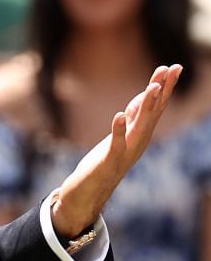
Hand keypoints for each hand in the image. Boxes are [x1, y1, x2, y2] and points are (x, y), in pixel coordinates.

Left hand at [49, 64, 183, 239]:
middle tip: (171, 69)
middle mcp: (139, 142)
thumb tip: (146, 94)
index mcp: (141, 134)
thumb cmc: (104, 162)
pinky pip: (116, 144)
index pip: (156, 107)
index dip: (165, 87)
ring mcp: (126, 152)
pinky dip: (118, 130)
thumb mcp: (121, 134)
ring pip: (140, 126)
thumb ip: (134, 115)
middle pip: (153, 112)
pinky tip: (119, 116)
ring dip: (146, 106)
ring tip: (152, 87)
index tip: (173, 66)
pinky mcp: (109, 162)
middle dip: (162, 90)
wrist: (88, 193)